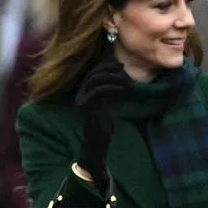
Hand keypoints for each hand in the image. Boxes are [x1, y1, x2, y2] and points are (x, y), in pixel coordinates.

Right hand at [74, 55, 132, 185]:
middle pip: (93, 74)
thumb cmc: (104, 125)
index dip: (105, 66)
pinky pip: (98, 92)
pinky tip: (124, 88)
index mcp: (85, 93)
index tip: (119, 64)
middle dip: (108, 68)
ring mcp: (82, 100)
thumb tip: (123, 80)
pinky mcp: (87, 107)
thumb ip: (111, 93)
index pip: (93, 73)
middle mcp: (81, 94)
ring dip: (112, 77)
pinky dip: (112, 87)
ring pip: (95, 80)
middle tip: (122, 67)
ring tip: (126, 79)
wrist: (96, 142)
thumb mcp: (108, 105)